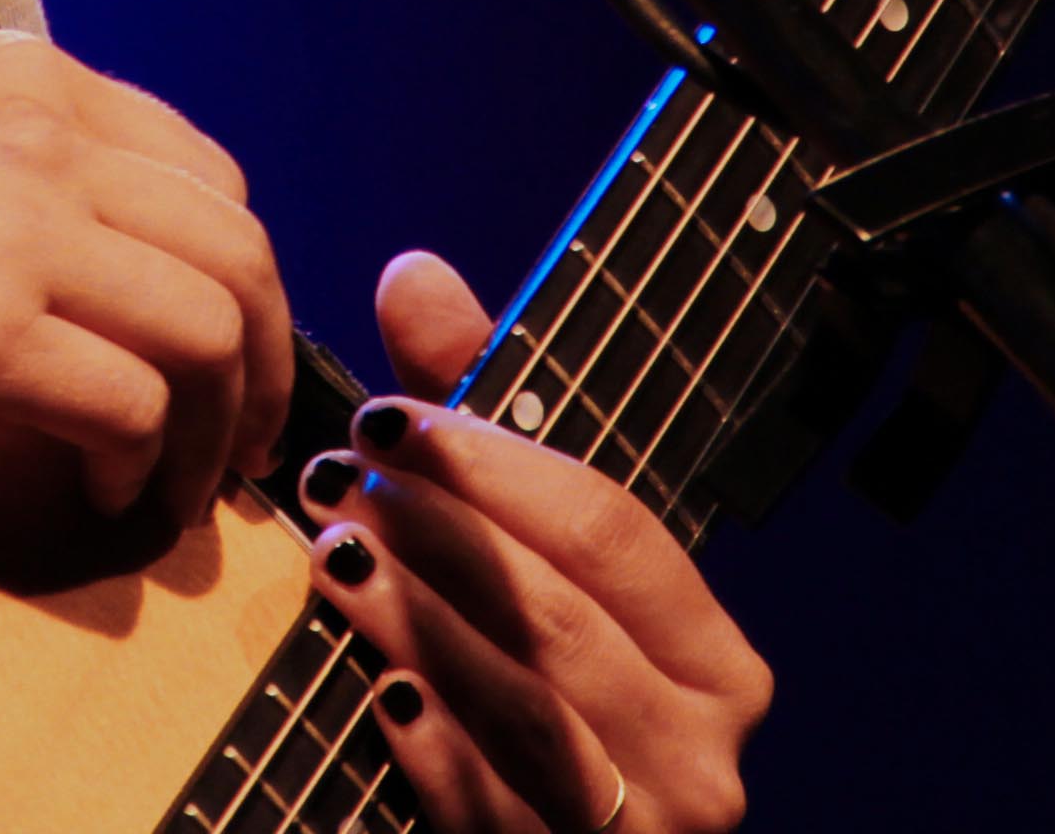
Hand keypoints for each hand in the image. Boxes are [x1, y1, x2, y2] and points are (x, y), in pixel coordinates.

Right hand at [0, 28, 293, 538]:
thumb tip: (87, 255)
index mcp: (24, 74)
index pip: (208, 171)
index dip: (243, 276)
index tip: (234, 355)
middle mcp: (43, 128)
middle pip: (236, 250)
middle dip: (265, 363)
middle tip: (247, 448)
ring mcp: (20, 220)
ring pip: (212, 330)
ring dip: (218, 432)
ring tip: (186, 494)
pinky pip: (134, 407)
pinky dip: (143, 470)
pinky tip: (105, 501)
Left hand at [292, 250, 772, 832]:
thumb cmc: (544, 695)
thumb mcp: (530, 561)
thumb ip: (481, 423)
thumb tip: (415, 276)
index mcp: (718, 664)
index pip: (611, 530)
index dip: (495, 467)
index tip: (391, 421)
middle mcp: (705, 754)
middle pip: (563, 614)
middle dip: (445, 538)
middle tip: (345, 482)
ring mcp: (645, 831)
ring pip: (528, 708)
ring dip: (421, 626)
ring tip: (336, 559)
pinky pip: (495, 811)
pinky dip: (435, 750)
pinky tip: (377, 694)